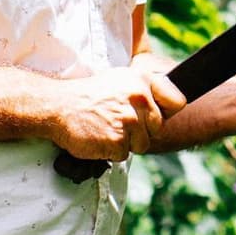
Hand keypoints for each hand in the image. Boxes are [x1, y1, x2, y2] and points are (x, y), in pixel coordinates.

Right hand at [47, 68, 186, 159]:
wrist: (58, 107)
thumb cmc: (89, 95)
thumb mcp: (121, 80)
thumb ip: (146, 89)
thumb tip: (172, 103)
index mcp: (142, 81)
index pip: (177, 101)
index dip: (167, 111)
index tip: (155, 114)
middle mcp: (139, 99)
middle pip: (157, 128)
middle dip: (141, 130)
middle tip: (117, 121)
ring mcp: (128, 121)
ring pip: (142, 144)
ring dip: (125, 142)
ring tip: (106, 127)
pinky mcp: (117, 141)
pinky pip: (123, 155)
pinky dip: (111, 151)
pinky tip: (99, 137)